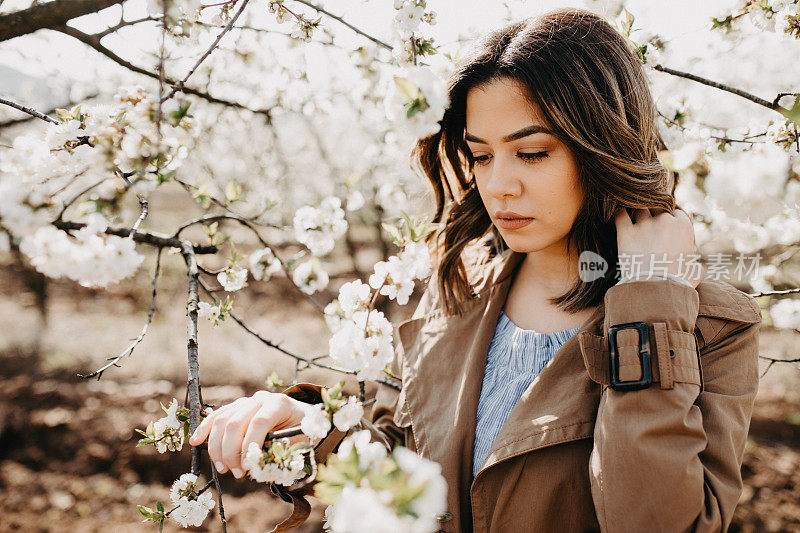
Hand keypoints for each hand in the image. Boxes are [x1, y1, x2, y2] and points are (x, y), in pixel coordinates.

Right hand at [188, 390, 308, 478]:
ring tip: (224, 469)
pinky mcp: (235, 408)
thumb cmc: (301, 431)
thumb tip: (258, 467)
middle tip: (237, 473)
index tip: (247, 466)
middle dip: (232, 451)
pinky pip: (216, 417)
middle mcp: (260, 399)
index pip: (260, 422)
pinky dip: (205, 429)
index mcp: (279, 404)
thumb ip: (282, 453)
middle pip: (237, 422)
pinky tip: (195, 442)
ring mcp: (246, 402)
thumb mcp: (300, 441)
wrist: (300, 417)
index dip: (250, 445)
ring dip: (218, 448)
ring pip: (222, 421)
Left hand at [614, 207, 703, 288]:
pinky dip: (619, 213)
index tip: (666, 227)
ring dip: (636, 214)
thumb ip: (698, 264)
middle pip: (657, 207)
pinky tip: (618, 215)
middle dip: (654, 214)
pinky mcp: (626, 232)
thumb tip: (700, 268)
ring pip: (639, 209)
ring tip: (633, 221)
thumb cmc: (677, 283)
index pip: (676, 213)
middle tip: (649, 226)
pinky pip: (620, 214)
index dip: (670, 219)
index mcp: (683, 227)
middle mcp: (665, 221)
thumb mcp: (695, 272)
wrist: (655, 289)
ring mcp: (645, 225)